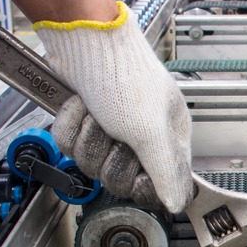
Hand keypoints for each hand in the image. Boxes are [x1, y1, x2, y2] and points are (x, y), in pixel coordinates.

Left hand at [35, 3, 193, 212]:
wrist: (84, 43)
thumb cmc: (124, 76)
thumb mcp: (149, 131)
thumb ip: (165, 171)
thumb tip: (177, 203)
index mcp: (168, 138)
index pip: (163, 184)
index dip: (145, 184)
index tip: (138, 173)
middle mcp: (142, 138)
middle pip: (120, 179)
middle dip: (108, 156)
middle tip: (114, 133)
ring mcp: (110, 132)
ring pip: (91, 164)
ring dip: (87, 137)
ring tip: (96, 113)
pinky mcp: (85, 123)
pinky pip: (71, 146)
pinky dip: (70, 126)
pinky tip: (81, 107)